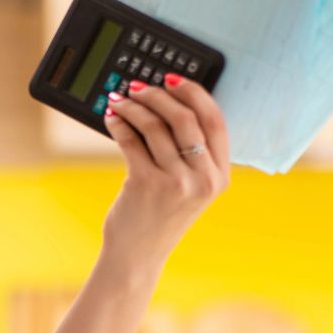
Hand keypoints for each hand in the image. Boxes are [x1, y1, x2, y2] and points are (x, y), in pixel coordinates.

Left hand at [101, 73, 230, 269]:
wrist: (139, 254)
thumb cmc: (160, 214)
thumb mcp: (190, 187)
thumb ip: (190, 153)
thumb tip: (168, 102)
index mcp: (220, 175)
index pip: (215, 121)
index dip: (194, 93)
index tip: (173, 78)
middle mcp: (203, 179)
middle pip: (184, 117)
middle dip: (158, 95)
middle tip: (138, 87)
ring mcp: (176, 182)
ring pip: (154, 126)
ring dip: (133, 107)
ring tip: (119, 101)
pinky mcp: (146, 184)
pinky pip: (130, 140)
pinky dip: (118, 123)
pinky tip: (111, 117)